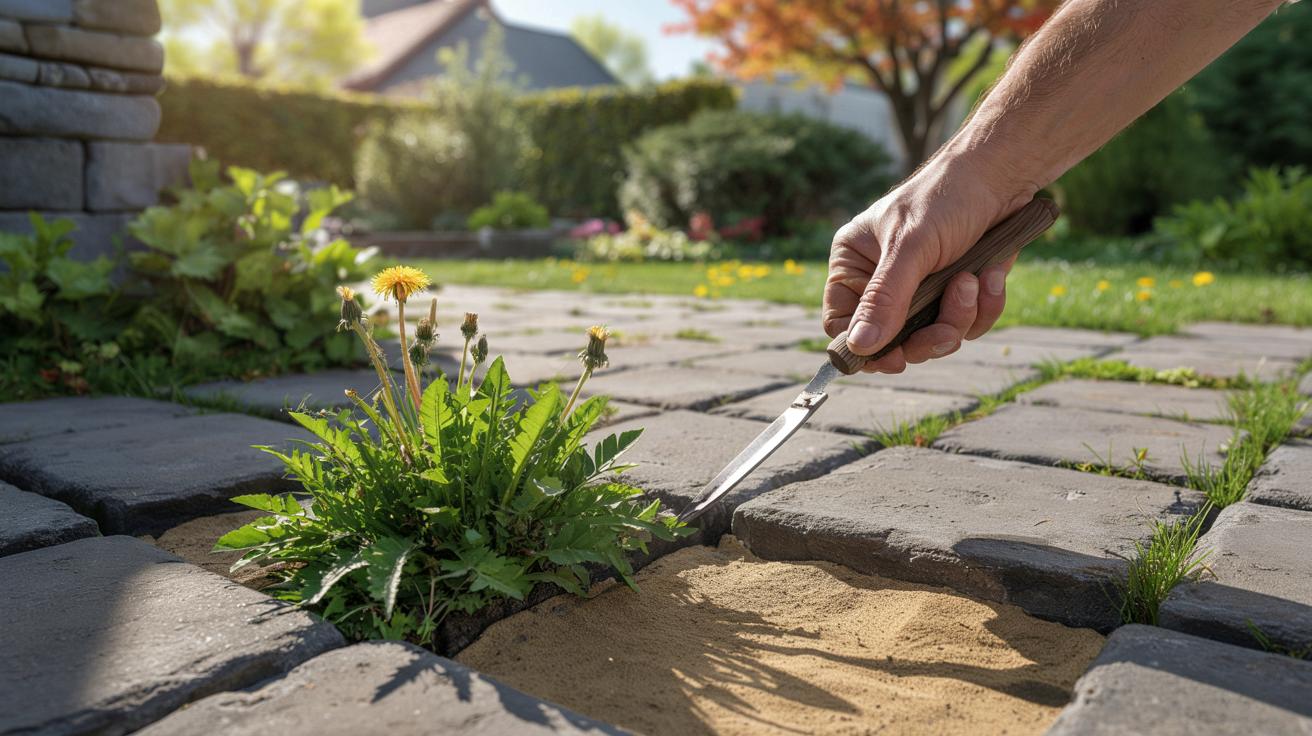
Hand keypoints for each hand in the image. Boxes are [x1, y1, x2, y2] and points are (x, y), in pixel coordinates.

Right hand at [823, 155, 1032, 372]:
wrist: (1003, 175)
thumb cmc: (946, 197)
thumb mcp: (911, 248)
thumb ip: (884, 299)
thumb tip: (858, 346)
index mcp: (855, 263)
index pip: (842, 321)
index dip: (865, 347)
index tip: (895, 359)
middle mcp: (882, 280)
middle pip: (891, 340)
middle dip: (926, 336)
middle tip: (947, 329)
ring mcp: (920, 289)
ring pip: (932, 336)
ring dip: (960, 316)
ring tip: (975, 281)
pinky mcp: (956, 292)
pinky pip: (966, 324)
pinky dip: (984, 306)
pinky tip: (992, 275)